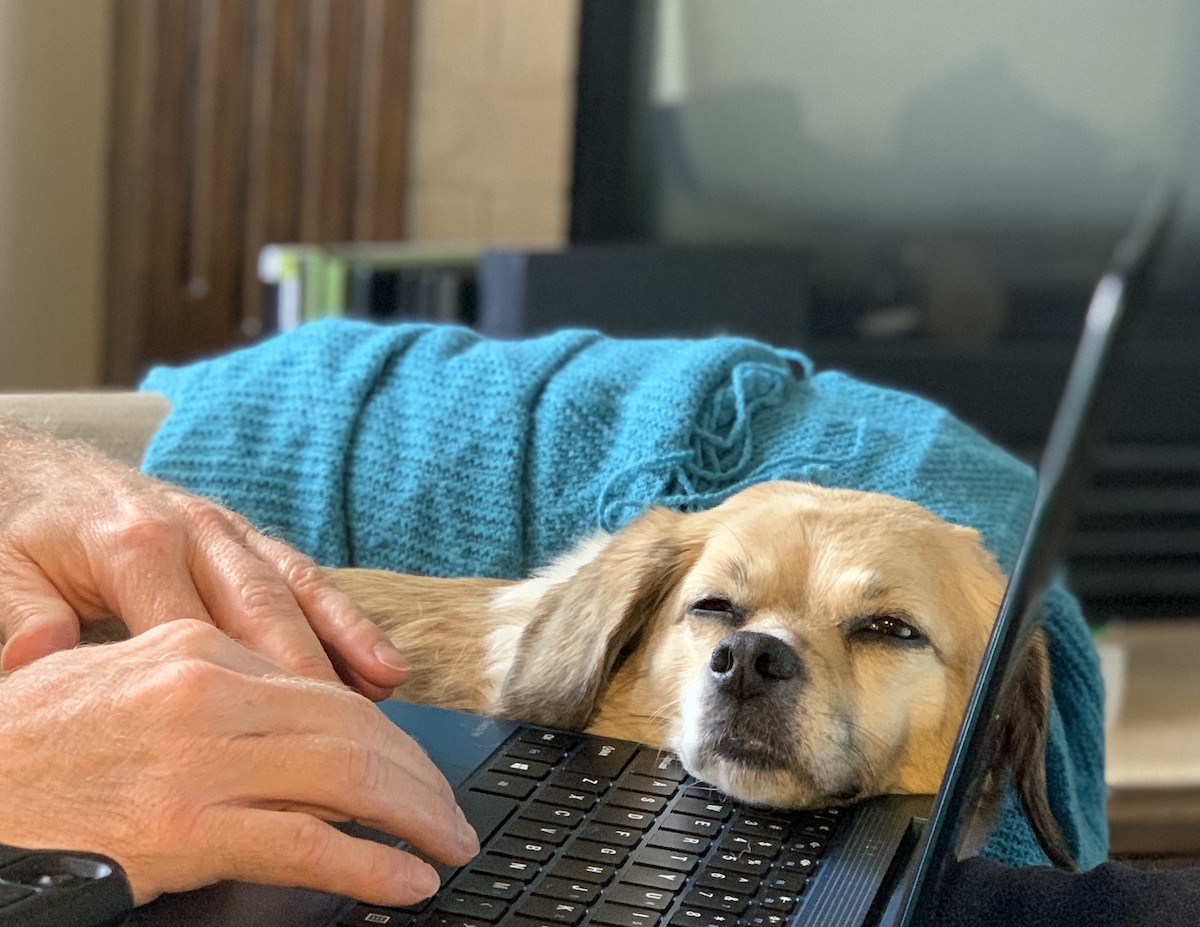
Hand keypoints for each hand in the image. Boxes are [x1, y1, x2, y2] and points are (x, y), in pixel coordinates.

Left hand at [0, 420, 405, 697]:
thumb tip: (36, 666)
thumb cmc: (24, 530)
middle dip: (305, 670)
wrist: (38, 470)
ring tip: (385, 685)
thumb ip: (23, 616)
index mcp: (135, 546)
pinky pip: (303, 573)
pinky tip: (376, 655)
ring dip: (343, 637)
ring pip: (295, 588)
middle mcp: (194, 531)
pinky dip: (343, 615)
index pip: (192, 630)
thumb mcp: (3, 571)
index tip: (262, 745)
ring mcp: (225, 529)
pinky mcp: (243, 533)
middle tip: (344, 731)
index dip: (230, 690)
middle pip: (260, 609)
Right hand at [0, 621, 478, 905]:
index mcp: (197, 648)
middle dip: (415, 776)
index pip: (322, 688)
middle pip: (351, 729)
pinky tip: (406, 879)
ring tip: (448, 843)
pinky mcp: (185, 830)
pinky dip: (370, 864)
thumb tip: (288, 718)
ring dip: (414, 817)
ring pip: (347, 778)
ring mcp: (200, 760)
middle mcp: (208, 691)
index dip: (384, 733)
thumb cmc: (29, 746)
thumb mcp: (119, 681)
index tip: (412, 765)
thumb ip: (207, 689)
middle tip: (448, 811)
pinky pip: (306, 844)